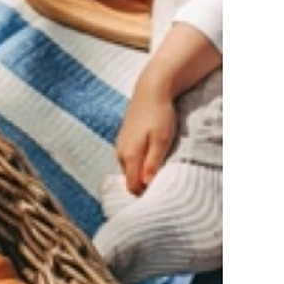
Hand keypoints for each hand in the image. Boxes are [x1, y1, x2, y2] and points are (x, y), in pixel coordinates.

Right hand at [115, 78, 177, 194]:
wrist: (150, 91)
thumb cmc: (159, 115)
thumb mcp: (162, 140)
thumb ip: (153, 163)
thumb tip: (146, 184)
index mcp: (129, 155)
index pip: (132, 186)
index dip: (145, 193)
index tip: (161, 191)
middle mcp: (120, 153)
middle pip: (130, 179)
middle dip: (144, 183)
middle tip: (163, 179)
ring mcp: (120, 145)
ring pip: (129, 169)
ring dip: (142, 172)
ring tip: (159, 165)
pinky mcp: (123, 139)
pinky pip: (129, 159)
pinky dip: (139, 162)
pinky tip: (152, 154)